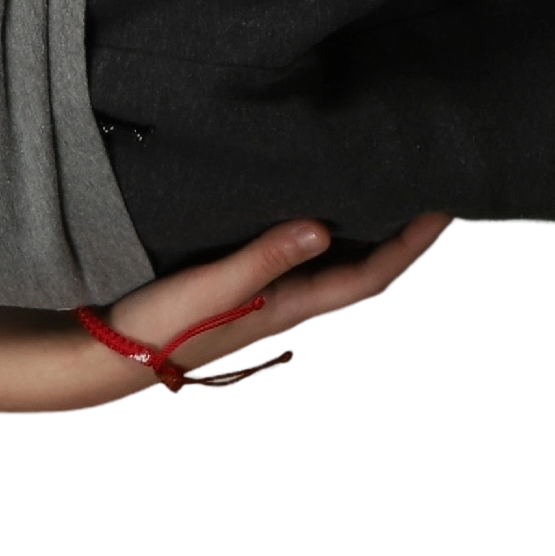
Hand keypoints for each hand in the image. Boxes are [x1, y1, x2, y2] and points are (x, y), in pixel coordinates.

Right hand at [60, 210, 457, 407]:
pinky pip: (294, 260)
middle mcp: (284, 303)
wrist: (112, 353)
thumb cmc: (161, 326)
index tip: (442, 212)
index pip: (368, 275)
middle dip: (397, 241)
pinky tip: (309, 219)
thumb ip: (266, 258)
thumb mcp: (214, 287)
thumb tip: (324, 228)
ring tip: (382, 204)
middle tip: (425, 202)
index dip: (408, 247)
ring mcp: (260, 299)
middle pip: (358, 271)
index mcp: (289, 305)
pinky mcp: (236, 289)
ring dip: (361, 239)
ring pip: (329, 266)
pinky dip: (318, 239)